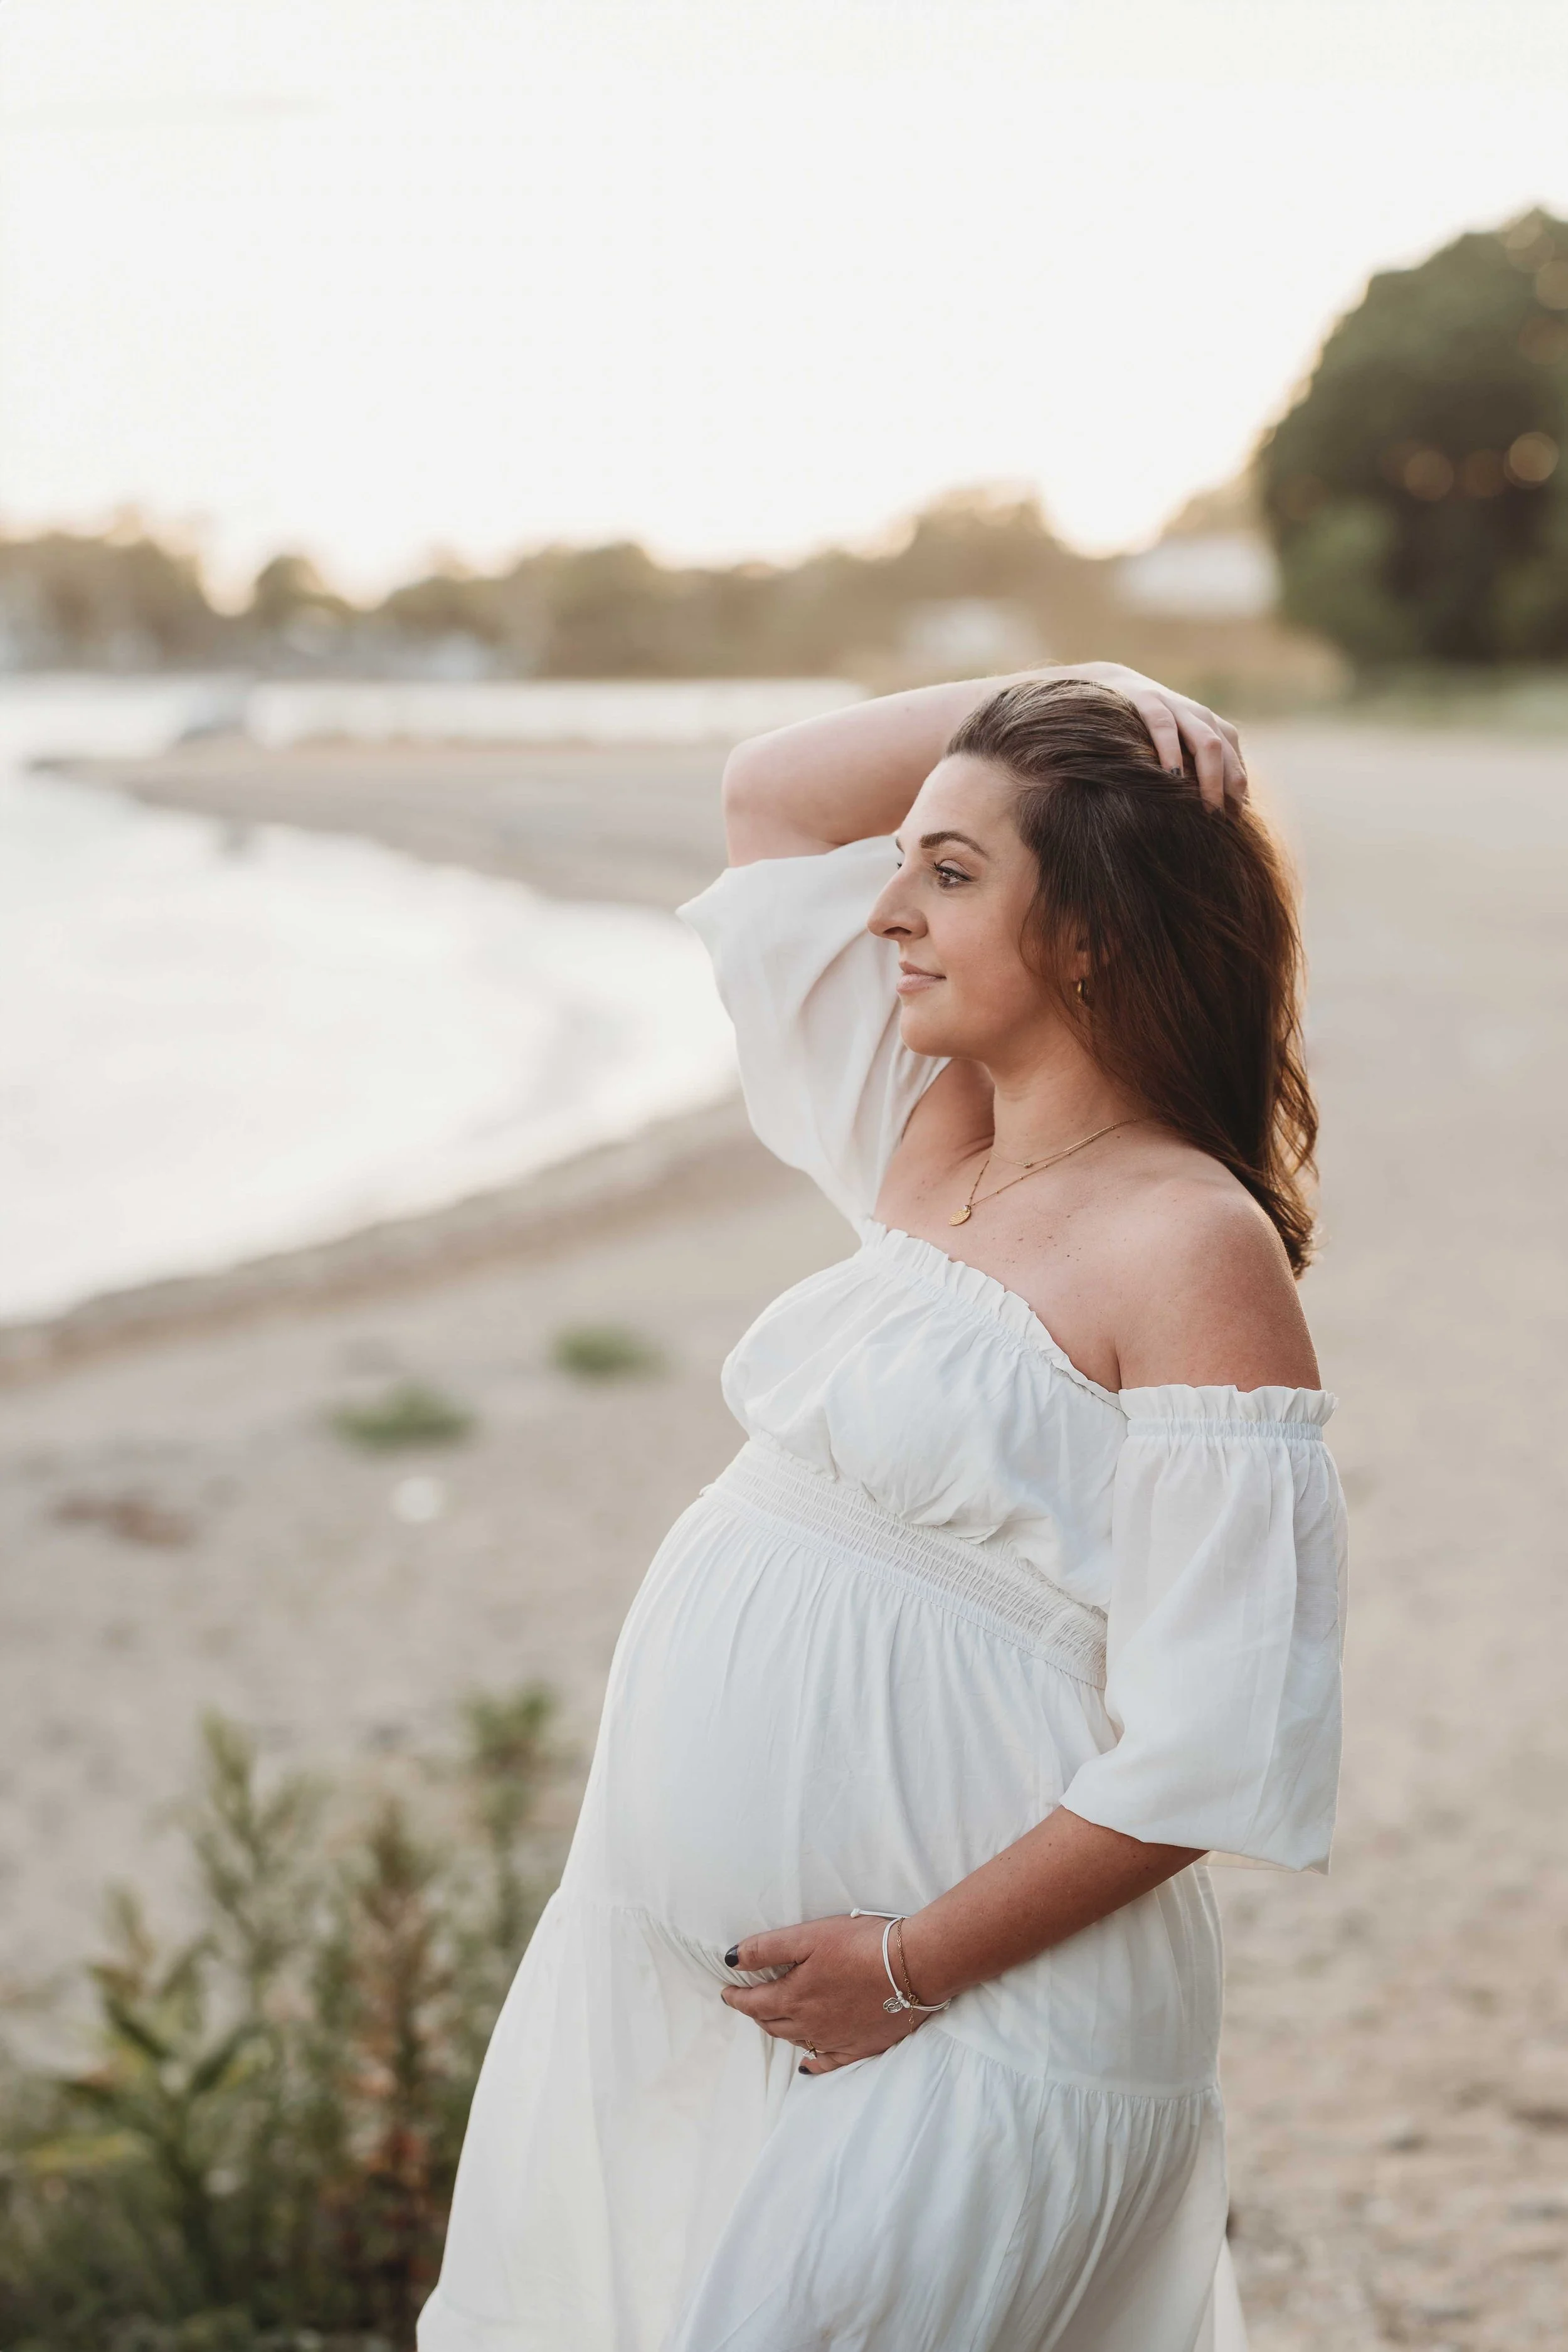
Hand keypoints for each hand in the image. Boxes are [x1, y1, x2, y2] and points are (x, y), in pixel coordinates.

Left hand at [720, 1913, 925, 2074]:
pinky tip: (807, 2065)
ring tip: (772, 2021)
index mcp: (794, 1997)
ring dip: (780, 2030)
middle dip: (756, 2013)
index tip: (726, 1992)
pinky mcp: (861, 2047)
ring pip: (797, 2040)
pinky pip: (828, 2063)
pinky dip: (813, 2064)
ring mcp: (836, 2039)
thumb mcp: (808, 1937)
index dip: (737, 1997)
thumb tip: (731, 1959)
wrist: (913, 1967)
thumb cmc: (861, 1944)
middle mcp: (810, 2024)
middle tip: (748, 2003)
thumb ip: (767, 1948)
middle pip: (772, 2023)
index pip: (754, 2003)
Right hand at [1061, 664, 1247, 812]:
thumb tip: (1206, 818)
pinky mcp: (1149, 700)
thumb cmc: (1141, 732)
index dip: (1236, 797)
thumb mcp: (1171, 751)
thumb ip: (1189, 774)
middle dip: (1228, 791)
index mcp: (1213, 730)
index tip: (1231, 826)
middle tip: (1221, 823)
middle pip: (1227, 756)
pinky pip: (1165, 727)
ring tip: (1206, 809)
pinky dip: (1171, 752)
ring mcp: (1178, 707)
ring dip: (1211, 778)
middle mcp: (1202, 717)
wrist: (1110, 684)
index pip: (1236, 767)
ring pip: (1207, 742)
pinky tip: (1171, 777)